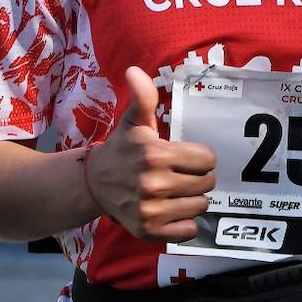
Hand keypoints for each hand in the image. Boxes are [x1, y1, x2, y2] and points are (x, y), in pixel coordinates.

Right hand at [85, 66, 216, 240]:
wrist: (94, 183)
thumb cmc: (122, 149)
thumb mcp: (134, 121)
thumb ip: (142, 97)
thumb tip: (135, 71)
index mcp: (155, 154)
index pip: (207, 159)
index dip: (200, 157)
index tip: (185, 157)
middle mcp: (154, 183)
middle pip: (207, 183)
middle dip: (198, 177)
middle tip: (180, 175)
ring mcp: (150, 209)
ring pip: (201, 206)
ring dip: (193, 199)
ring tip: (176, 192)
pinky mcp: (148, 230)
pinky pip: (188, 231)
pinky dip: (185, 223)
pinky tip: (172, 211)